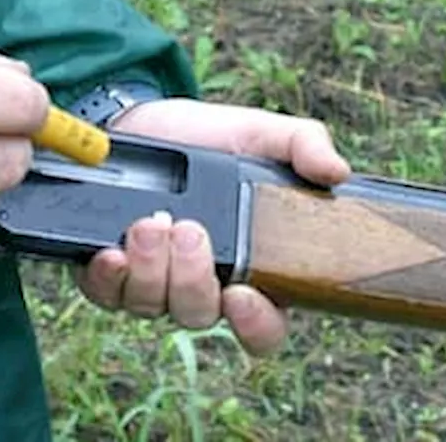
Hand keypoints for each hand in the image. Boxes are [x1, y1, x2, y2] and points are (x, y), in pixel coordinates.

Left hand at [73, 98, 349, 355]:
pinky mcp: (111, 273)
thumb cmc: (216, 138)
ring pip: (153, 308)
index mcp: (252, 266)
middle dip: (192, 280)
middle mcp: (204, 284)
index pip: (264, 326)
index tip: (242, 294)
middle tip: (189, 230)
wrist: (152, 119)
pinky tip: (113, 251)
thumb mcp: (266, 135)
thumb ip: (305, 147)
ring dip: (152, 271)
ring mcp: (155, 283)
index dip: (256, 326)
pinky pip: (108, 295)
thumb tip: (337, 172)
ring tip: (151, 223)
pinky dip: (110, 278)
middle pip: (201, 316)